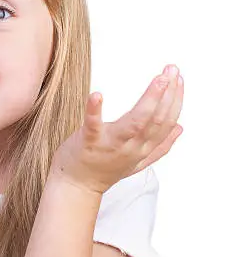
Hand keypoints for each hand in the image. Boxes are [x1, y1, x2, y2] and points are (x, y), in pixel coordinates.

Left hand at [50, 64, 183, 194]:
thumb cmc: (104, 169)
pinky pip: (93, 125)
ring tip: (158, 80)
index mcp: (143, 149)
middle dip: (168, 94)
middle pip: (156, 120)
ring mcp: (110, 145)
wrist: (76, 186)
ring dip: (149, 100)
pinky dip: (95, 110)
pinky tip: (98, 94)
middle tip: (172, 70)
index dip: (175, 100)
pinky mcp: (88, 141)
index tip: (178, 79)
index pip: (166, 123)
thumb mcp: (137, 161)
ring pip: (136, 123)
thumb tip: (180, 128)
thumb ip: (159, 146)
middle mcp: (131, 148)